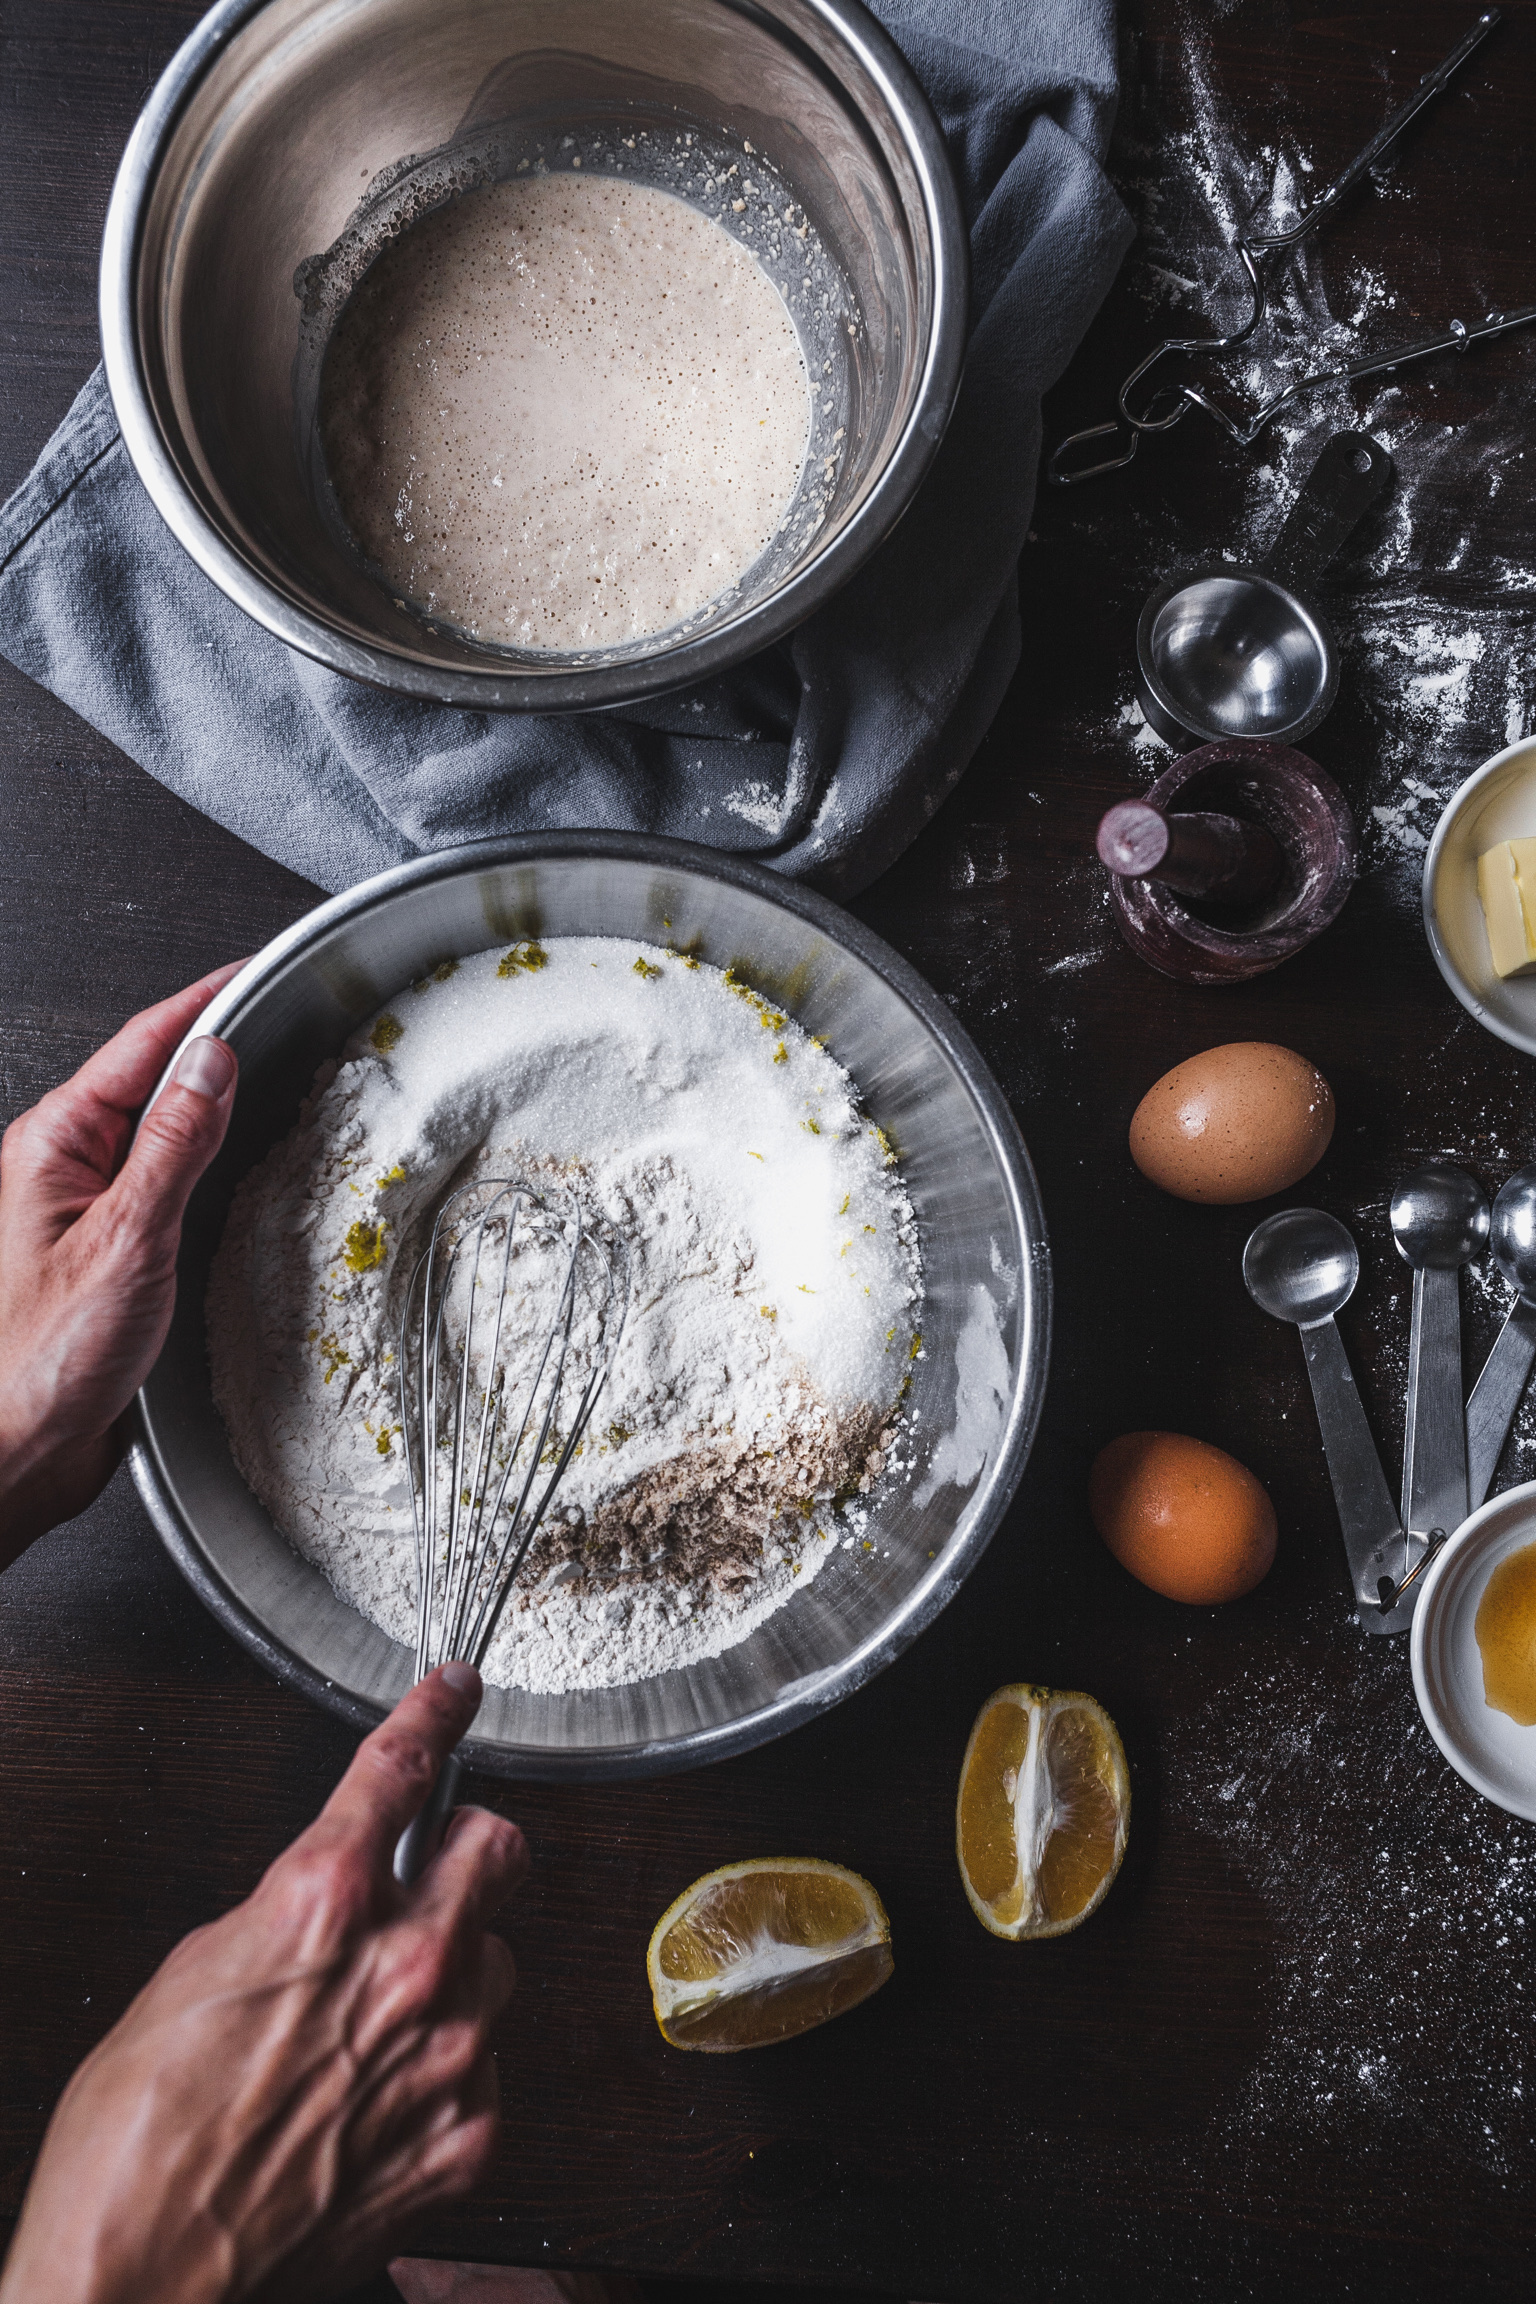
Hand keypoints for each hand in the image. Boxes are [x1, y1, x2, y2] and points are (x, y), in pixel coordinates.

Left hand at [0, 965, 243, 1566]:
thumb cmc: (39, 1361)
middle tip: (281, 1016)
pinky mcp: (106, 1253)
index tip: (256, 969)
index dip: (205, 1000)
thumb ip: (172, 1144)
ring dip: (213, 1106)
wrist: (13, 1454)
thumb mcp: (125, 1239)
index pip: (143, 1043)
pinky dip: (206, 1165)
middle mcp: (63, 1169)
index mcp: (53, 1145)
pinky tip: (237, 1173)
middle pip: (150, 1078)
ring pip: (159, 1133)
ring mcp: (83, 1210)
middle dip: (214, 1043)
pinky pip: (164, 1185)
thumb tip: (211, 1060)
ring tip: (271, 1081)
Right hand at [0, 1664, 523, 2303]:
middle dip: (470, 1844)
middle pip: (500, 1846)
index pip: (405, 1766)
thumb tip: (330, 1891)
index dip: (435, 1711)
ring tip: (386, 2011)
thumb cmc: (141, 2133)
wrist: (145, 2272)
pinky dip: (449, 2064)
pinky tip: (385, 2092)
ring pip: (501, 1957)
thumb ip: (287, 1909)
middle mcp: (407, 1965)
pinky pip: (487, 2063)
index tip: (454, 1690)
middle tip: (439, 1863)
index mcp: (325, 1902)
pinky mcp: (467, 2132)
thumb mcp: (194, 1970)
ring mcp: (449, 2052)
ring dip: (459, 1965)